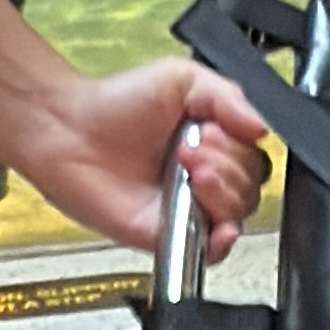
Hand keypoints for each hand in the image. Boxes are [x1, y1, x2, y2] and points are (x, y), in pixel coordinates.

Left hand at [20, 51, 263, 265]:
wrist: (68, 131)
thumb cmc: (115, 104)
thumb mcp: (182, 78)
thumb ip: (228, 97)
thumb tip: (262, 127)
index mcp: (213, 144)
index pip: (254, 158)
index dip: (240, 148)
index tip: (211, 131)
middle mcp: (204, 178)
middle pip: (251, 188)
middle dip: (228, 166)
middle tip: (191, 148)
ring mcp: (187, 208)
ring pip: (237, 216)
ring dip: (222, 192)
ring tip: (188, 169)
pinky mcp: (167, 234)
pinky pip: (210, 251)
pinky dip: (221, 241)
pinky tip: (216, 223)